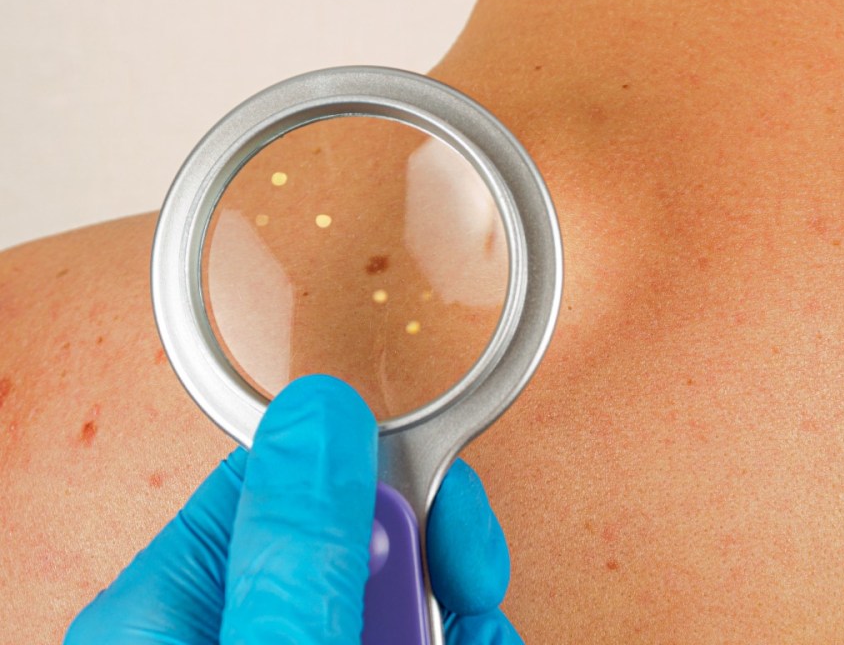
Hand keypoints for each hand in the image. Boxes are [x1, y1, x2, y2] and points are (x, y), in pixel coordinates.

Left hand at [64, 375, 521, 643]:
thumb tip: (320, 408)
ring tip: (484, 631)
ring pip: (392, 589)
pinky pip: (410, 628)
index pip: (280, 479)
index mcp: (173, 608)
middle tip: (471, 588)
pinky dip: (460, 634)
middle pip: (350, 534)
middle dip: (429, 554)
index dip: (376, 474)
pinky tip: (482, 642)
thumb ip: (296, 552)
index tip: (444, 505)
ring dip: (456, 605)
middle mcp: (231, 625)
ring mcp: (289, 642)